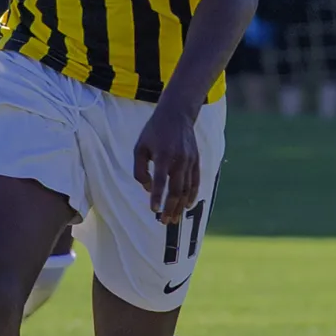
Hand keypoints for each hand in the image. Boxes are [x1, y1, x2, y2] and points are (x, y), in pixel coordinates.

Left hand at [133, 100, 200, 224]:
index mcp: (163, 155)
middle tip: (164, 221)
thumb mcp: (139, 147)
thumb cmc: (154, 132)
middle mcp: (179, 159)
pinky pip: (195, 182)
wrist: (177, 114)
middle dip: (170, 208)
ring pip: (187, 189)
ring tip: (173, 219)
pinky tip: (186, 206)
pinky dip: (192, 195)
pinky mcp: (196, 160)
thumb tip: (147, 188)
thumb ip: (140, 169)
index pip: (160, 181)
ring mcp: (190, 160)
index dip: (157, 196)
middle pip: (176, 189)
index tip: (154, 210)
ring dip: (180, 206)